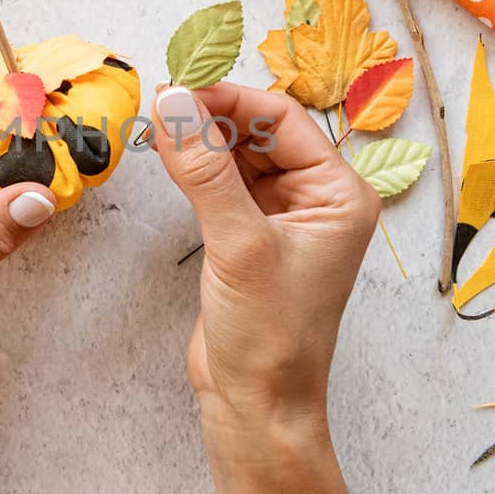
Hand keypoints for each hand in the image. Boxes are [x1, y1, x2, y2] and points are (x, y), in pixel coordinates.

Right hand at [151, 83, 380, 434]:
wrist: (256, 406)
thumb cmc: (269, 336)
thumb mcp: (238, 244)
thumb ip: (204, 169)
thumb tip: (172, 102)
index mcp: (339, 195)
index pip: (282, 120)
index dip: (228, 99)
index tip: (176, 87)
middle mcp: (317, 201)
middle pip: (260, 132)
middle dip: (211, 114)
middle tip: (159, 103)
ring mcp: (282, 219)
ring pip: (238, 156)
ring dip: (199, 139)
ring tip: (156, 126)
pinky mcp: (248, 238)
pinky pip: (223, 184)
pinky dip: (195, 168)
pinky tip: (169, 158)